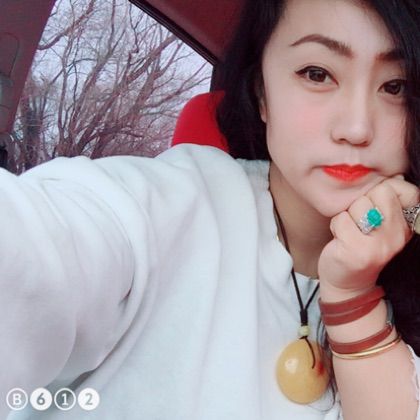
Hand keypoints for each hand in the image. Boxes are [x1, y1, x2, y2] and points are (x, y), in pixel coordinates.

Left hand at [318, 175, 418, 294]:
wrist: (347, 283)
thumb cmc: (360, 245)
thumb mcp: (379, 223)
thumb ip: (385, 201)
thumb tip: (393, 174)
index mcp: (406, 226)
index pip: (405, 189)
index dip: (385, 189)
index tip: (374, 206)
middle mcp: (397, 235)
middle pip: (379, 191)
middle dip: (361, 202)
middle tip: (358, 222)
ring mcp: (379, 244)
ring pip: (358, 204)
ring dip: (347, 215)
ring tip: (350, 232)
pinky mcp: (356, 250)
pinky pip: (340, 219)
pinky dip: (336, 226)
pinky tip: (341, 240)